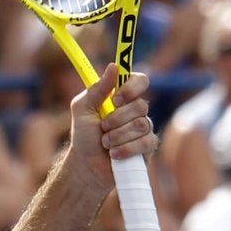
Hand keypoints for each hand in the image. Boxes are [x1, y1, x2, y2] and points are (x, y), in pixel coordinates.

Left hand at [69, 64, 156, 189]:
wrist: (87, 164)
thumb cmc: (83, 135)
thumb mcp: (82, 109)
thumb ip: (96, 89)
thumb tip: (113, 66)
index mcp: (121, 96)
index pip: (140, 80)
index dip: (132, 87)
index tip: (116, 98)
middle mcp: (136, 109)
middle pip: (140, 105)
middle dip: (116, 119)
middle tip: (102, 127)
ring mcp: (144, 127)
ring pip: (141, 125)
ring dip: (117, 135)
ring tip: (105, 142)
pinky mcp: (147, 146)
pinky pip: (145, 142)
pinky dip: (126, 149)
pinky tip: (114, 154)